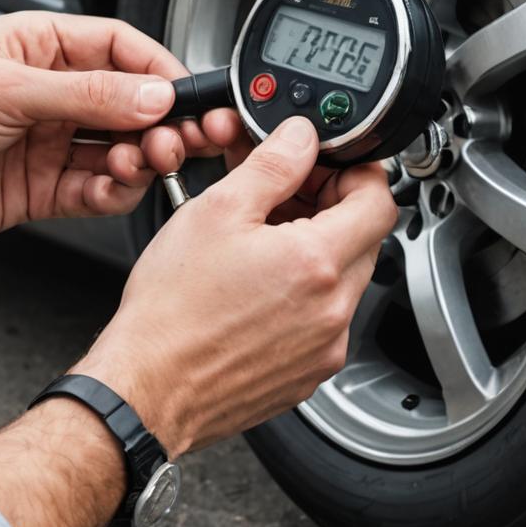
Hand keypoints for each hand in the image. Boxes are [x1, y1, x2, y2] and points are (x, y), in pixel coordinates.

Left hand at [0, 12, 239, 254]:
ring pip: (122, 148)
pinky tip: (114, 189)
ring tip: (142, 163)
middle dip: (163, 120)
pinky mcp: (42, 189)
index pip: (121, 48)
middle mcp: (50, 93)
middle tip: (182, 139)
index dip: (159, 70)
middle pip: (131, 101)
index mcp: (39, 46)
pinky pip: (98, 189)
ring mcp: (48, 142)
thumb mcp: (4, 93)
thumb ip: (85, 95)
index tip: (188, 95)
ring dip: (142, 158)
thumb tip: (151, 94)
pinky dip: (116, 192)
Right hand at [76, 115, 399, 456]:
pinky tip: (257, 286)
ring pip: (343, 281)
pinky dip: (303, 295)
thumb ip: (272, 164)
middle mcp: (333, 311)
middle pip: (364, 240)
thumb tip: (301, 138)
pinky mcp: (307, 374)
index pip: (378, 201)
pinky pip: (324, 320)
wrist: (147, 388)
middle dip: (332, 208)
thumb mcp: (217, 211)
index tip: (327, 166)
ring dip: (316, 251)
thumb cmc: (172, 312)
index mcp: (317, 263)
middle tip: (285, 196)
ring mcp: (324, 348)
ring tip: (261, 242)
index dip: (357, 173)